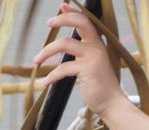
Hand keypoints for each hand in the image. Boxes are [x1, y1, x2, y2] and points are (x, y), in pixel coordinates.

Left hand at [34, 3, 124, 117]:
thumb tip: (66, 45)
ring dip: (47, 51)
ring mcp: (93, 57)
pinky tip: (45, 82)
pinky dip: (51, 76)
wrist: (111, 102)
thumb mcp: (92, 64)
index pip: (86, 21)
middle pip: (80, 23)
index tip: (62, 5)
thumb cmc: (99, 85)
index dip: (73, 12)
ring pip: (65, 44)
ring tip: (36, 60)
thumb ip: (82, 53)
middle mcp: (96, 46)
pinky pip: (63, 68)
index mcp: (97, 43)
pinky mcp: (88, 69)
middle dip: (63, 19)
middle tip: (49, 22)